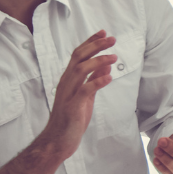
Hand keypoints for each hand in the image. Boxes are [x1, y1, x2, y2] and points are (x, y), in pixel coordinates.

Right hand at [39, 31, 117, 158]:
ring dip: (98, 61)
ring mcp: (68, 94)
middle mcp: (66, 83)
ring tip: (114, 57)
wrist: (58, 140)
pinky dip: (97, 82)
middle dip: (96, 46)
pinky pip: (85, 90)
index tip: (103, 33)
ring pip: (80, 70)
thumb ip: (93, 80)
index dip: (90, 42)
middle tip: (112, 39)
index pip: (78, 55)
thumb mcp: (86, 96)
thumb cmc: (71, 118)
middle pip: (78, 57)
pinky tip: (109, 78)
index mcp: (69, 79)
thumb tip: (106, 66)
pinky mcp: (72, 106)